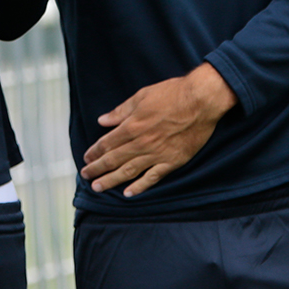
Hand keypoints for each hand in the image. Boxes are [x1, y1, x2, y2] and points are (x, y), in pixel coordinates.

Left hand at [81, 64, 238, 196]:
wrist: (201, 101)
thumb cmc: (172, 94)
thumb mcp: (142, 96)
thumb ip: (121, 111)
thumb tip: (103, 120)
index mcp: (133, 126)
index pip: (107, 143)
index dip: (95, 151)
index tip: (87, 158)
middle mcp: (142, 143)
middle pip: (114, 159)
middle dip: (97, 168)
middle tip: (86, 175)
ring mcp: (157, 154)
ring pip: (129, 171)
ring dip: (111, 180)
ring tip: (98, 187)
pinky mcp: (172, 161)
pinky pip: (152, 177)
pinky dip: (139, 187)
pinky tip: (128, 193)